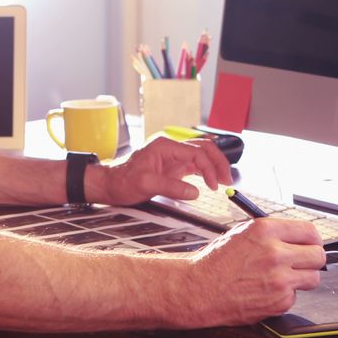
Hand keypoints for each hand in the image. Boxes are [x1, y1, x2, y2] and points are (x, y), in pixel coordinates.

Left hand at [88, 136, 231, 205]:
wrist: (110, 184)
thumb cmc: (122, 181)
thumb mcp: (145, 184)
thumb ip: (170, 187)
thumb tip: (194, 192)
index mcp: (165, 146)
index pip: (196, 152)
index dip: (209, 167)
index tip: (214, 185)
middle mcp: (171, 148)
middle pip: (203, 148)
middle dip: (218, 162)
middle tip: (227, 180)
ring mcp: (172, 157)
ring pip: (201, 155)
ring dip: (214, 165)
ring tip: (223, 181)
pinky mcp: (172, 167)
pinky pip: (194, 165)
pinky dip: (206, 171)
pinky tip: (212, 181)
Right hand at [176, 218, 324, 326]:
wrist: (200, 289)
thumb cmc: (217, 262)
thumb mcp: (242, 234)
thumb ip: (272, 233)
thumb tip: (297, 237)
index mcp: (266, 230)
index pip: (309, 231)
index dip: (312, 239)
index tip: (311, 244)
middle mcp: (275, 252)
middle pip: (318, 255)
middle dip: (312, 259)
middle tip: (302, 263)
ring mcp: (279, 278)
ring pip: (313, 277)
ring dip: (302, 278)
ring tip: (282, 278)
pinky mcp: (279, 301)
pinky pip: (295, 296)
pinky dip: (284, 295)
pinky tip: (265, 291)